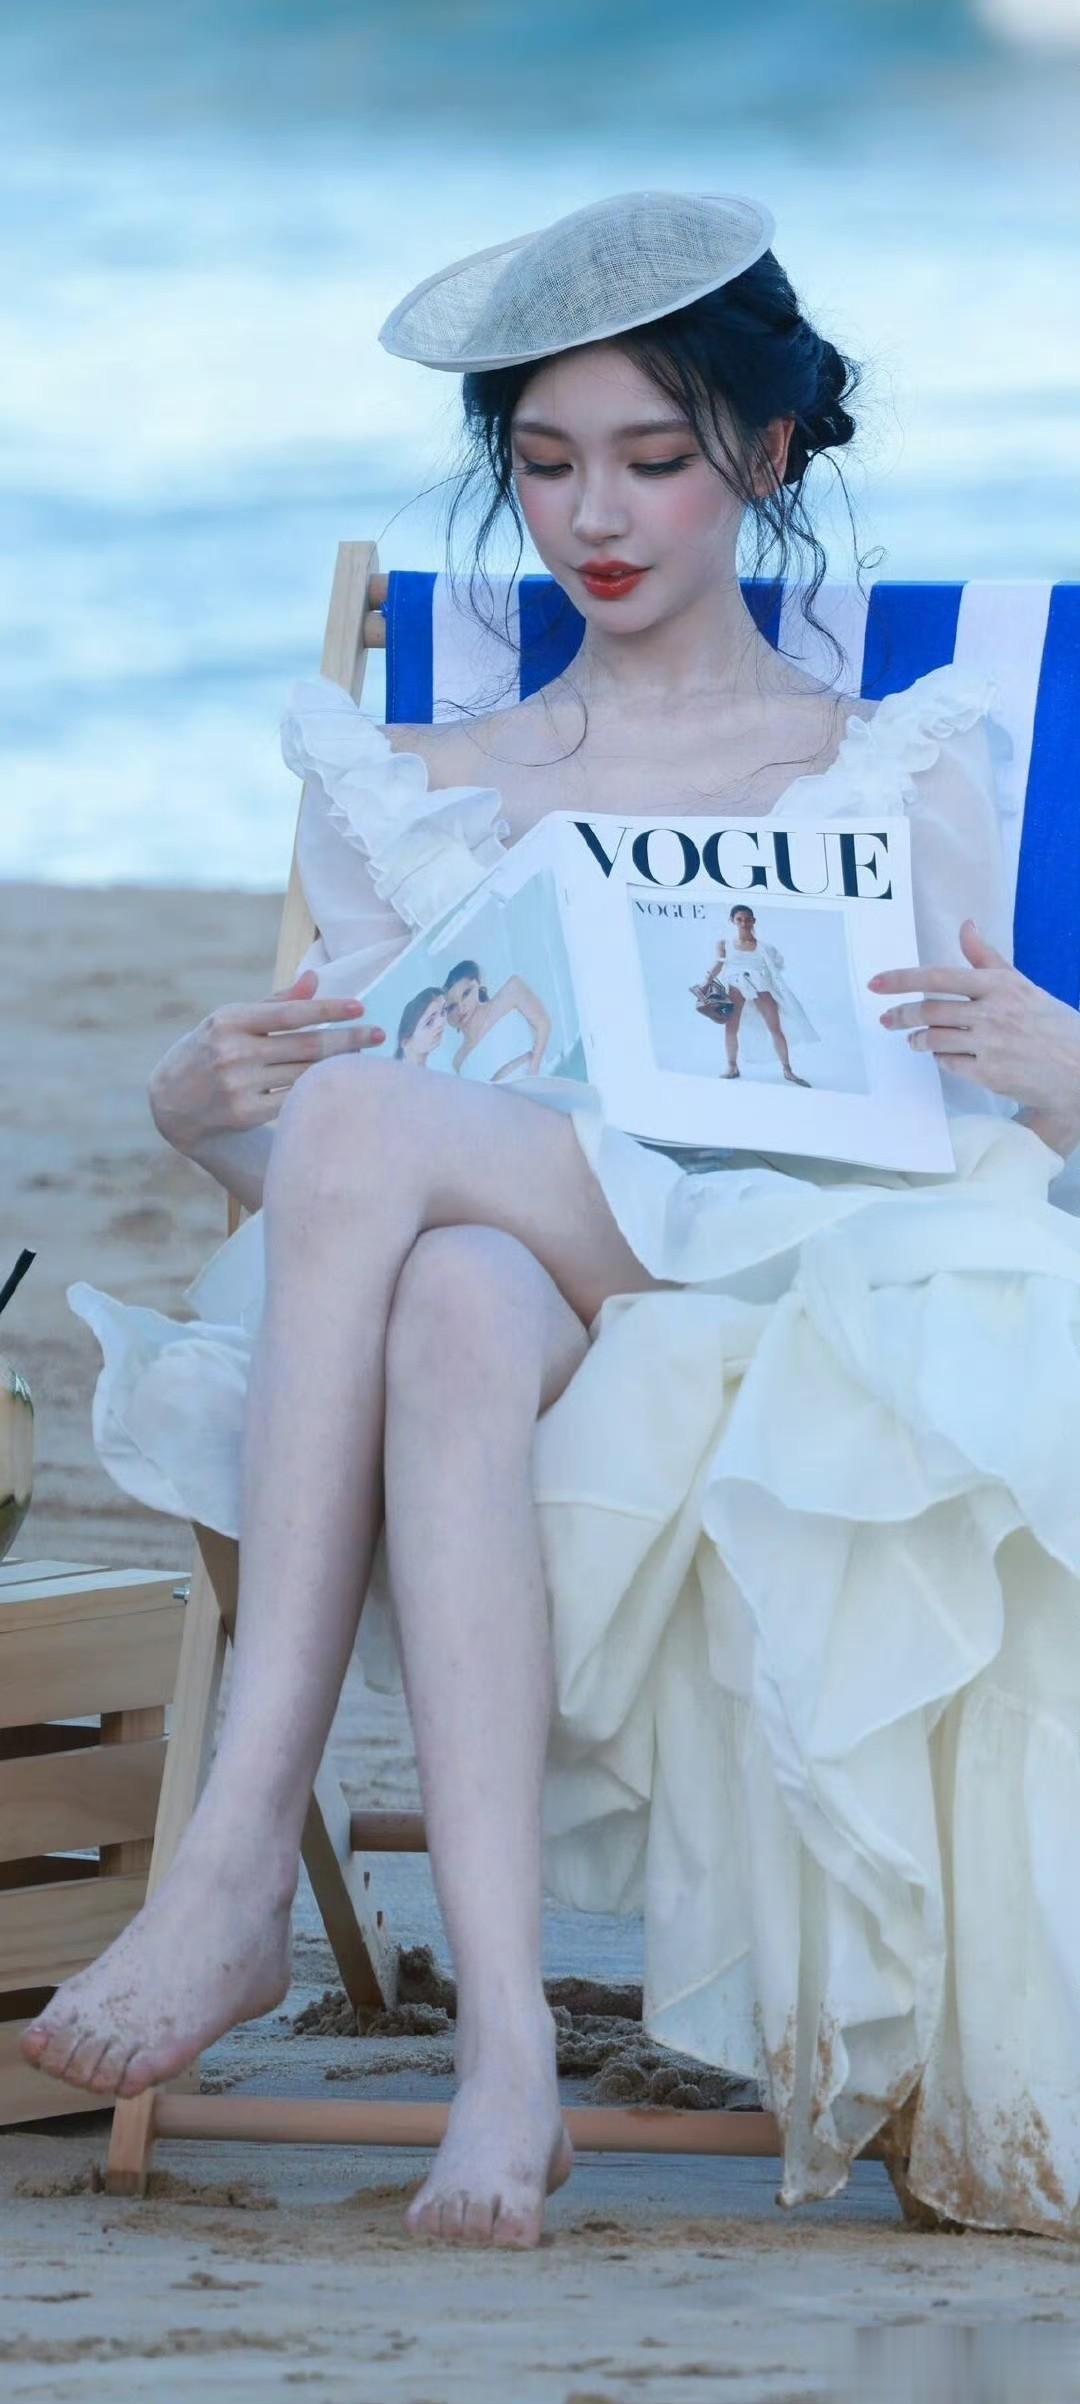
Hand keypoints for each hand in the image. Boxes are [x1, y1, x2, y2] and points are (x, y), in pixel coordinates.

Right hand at [148, 969, 384, 1152]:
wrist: (172, 1103)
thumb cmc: (210, 1052)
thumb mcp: (231, 1021)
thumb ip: (275, 1002)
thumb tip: (315, 979)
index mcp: (230, 1020)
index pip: (290, 1012)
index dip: (328, 1009)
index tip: (360, 1007)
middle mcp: (233, 1051)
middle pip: (306, 1045)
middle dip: (348, 1039)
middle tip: (378, 1034)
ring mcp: (239, 1084)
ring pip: (304, 1074)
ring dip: (339, 1065)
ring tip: (364, 1057)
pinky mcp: (246, 1113)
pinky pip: (294, 1100)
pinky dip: (318, 1090)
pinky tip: (339, 1084)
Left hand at [870, 921, 1079, 1156]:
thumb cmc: (1050, 1024)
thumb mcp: (1022, 985)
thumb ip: (987, 958)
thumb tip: (966, 926)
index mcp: (1000, 986)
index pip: (940, 976)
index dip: (903, 979)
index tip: (877, 983)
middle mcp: (993, 1012)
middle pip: (930, 1010)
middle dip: (901, 1014)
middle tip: (887, 1019)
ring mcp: (990, 1045)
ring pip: (934, 1038)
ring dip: (916, 1039)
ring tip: (912, 1039)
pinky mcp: (989, 1074)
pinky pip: (948, 1063)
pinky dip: (940, 1058)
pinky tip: (943, 1055)